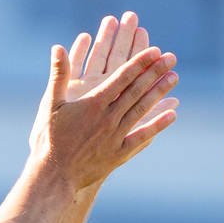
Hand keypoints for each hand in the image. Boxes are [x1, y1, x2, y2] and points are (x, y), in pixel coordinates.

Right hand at [31, 10, 178, 192]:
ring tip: (174, 77)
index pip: (122, 77)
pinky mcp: (119, 153)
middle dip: (155, 72)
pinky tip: (172, 114)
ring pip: (142, 109)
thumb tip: (57, 46)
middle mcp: (109, 117)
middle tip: (171, 57)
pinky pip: (142, 136)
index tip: (154, 50)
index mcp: (94, 103)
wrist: (54, 176)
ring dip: (159, 92)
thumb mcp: (50, 104)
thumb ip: (58, 74)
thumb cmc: (49, 139)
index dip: (140, 62)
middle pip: (136, 90)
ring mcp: (116, 135)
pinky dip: (158, 125)